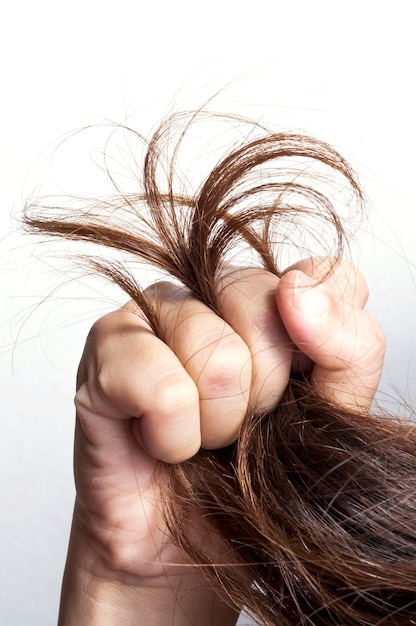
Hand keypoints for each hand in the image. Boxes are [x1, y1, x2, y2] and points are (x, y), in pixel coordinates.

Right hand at [60, 258, 384, 624]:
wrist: (180, 546)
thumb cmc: (250, 480)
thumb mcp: (330, 419)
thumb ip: (348, 350)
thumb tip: (298, 290)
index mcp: (273, 298)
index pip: (328, 276)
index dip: (330, 339)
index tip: (303, 391)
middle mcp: (213, 290)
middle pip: (265, 307)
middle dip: (262, 396)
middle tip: (240, 425)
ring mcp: (155, 308)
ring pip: (217, 356)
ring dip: (216, 426)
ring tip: (199, 438)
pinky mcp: (108, 344)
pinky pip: (164, 389)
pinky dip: (173, 439)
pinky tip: (159, 442)